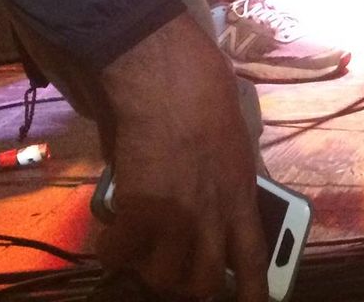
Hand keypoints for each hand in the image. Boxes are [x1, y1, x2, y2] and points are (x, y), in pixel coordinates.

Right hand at [97, 14, 267, 301]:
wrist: (169, 82)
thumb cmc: (203, 97)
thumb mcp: (233, 144)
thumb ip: (227, 181)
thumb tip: (212, 203)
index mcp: (242, 195)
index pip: (254, 258)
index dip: (254, 291)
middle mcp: (215, 214)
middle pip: (201, 283)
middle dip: (184, 285)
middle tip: (168, 268)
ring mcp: (179, 217)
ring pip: (162, 277)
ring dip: (147, 268)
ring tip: (137, 249)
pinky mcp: (142, 212)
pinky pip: (120, 253)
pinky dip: (111, 248)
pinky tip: (109, 234)